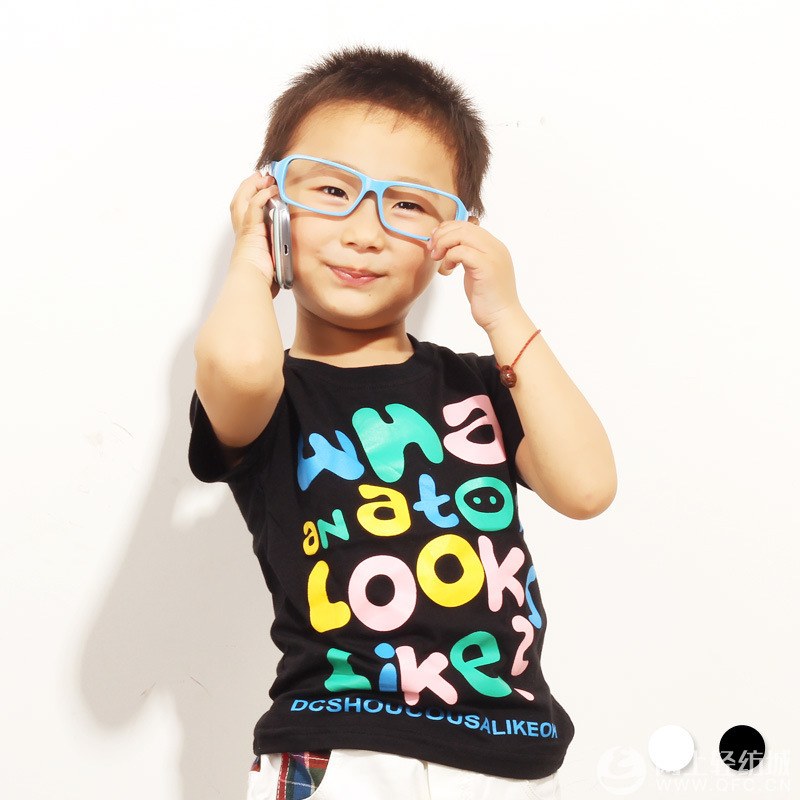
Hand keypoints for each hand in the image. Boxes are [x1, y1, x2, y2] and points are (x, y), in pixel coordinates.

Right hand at [229, 172, 280, 294]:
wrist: (251, 285)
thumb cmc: (260, 282)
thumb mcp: (272, 266)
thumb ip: (278, 258)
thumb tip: (289, 262)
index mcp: (248, 240)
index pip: (246, 214)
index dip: (251, 200)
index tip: (262, 192)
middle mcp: (243, 232)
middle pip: (239, 202)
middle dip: (248, 187)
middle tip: (260, 177)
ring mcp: (245, 230)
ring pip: (243, 199)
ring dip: (253, 186)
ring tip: (265, 178)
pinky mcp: (250, 230)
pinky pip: (253, 206)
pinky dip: (260, 195)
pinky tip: (270, 189)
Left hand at [427, 220, 521, 331]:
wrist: (501, 317)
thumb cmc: (487, 298)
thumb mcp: (476, 270)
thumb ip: (467, 255)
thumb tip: (448, 245)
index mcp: (493, 246)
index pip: (468, 225)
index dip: (448, 228)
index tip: (435, 239)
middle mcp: (495, 247)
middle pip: (464, 227)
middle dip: (442, 234)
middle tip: (432, 248)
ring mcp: (493, 255)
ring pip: (462, 235)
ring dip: (444, 243)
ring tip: (437, 256)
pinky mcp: (487, 266)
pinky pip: (462, 251)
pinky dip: (450, 256)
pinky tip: (449, 268)